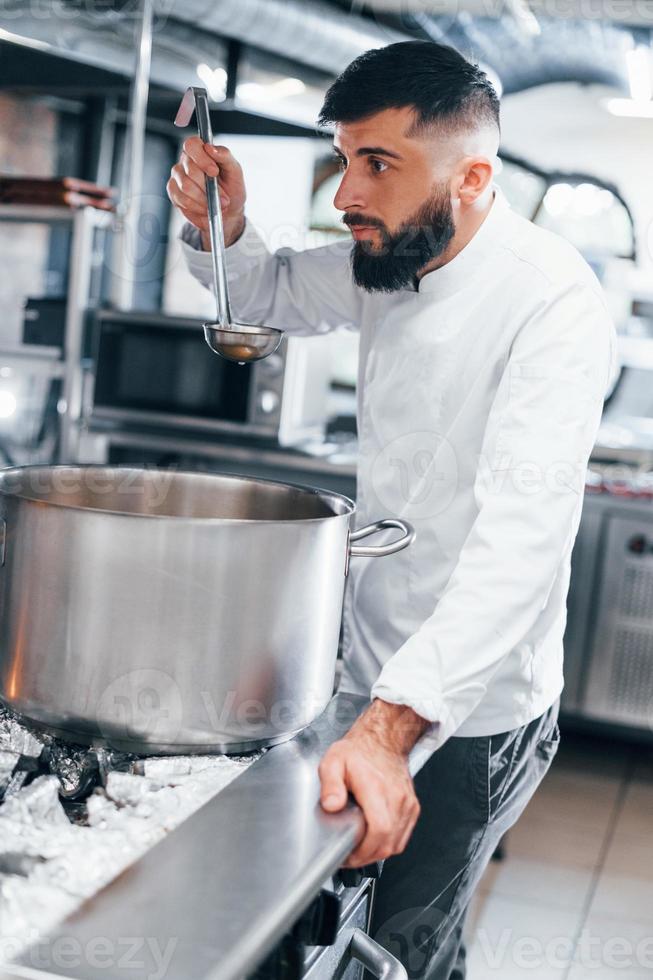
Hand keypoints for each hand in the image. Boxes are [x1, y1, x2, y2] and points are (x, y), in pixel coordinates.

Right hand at [166, 137, 246, 249]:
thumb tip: (211, 148)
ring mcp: (177, 177)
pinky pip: (183, 201)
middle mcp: (185, 161)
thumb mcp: (235, 171)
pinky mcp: (174, 193)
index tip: (214, 172)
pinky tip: (206, 208)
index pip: (191, 145)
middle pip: (190, 170)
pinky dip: (198, 208)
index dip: (202, 158)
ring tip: (217, 204)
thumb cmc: (231, 187)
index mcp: (200, 150)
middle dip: (208, 187)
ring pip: (186, 187)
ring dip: (205, 199)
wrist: (229, 210)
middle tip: (223, 197)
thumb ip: (225, 156)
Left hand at [319, 700, 428, 866]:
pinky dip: (388, 843)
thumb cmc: (358, 752)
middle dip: (366, 856)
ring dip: (377, 852)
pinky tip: (374, 839)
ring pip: (396, 844)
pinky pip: (403, 837)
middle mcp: (396, 797)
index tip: (348, 854)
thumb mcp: (333, 761)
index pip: (380, 829)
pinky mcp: (412, 808)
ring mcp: (407, 803)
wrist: (383, 740)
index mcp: (376, 787)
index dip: (364, 850)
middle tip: (349, 855)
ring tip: (359, 848)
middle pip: (388, 843)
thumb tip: (332, 805)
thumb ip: (330, 784)